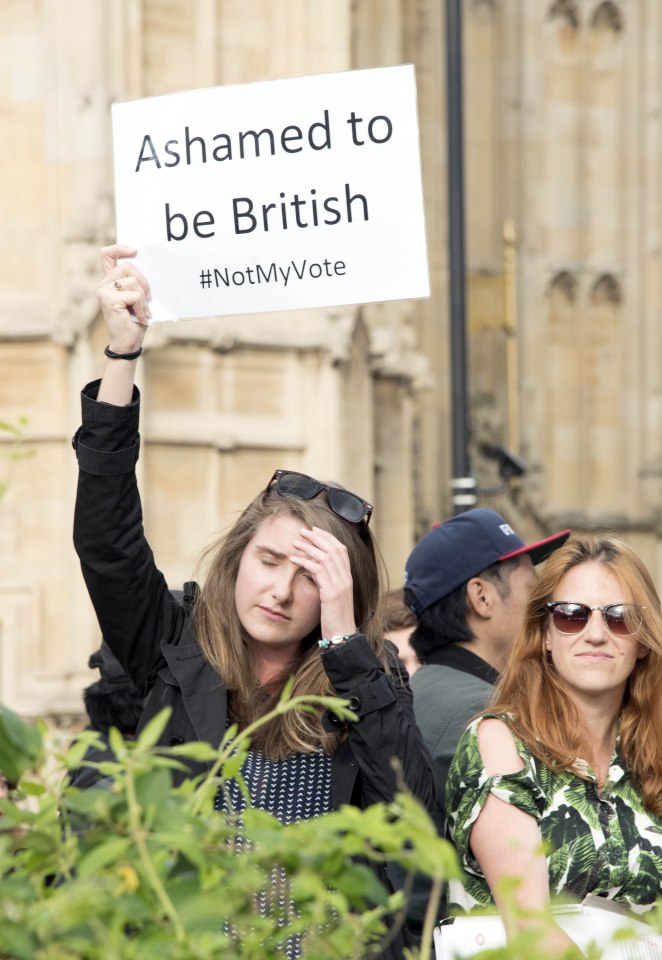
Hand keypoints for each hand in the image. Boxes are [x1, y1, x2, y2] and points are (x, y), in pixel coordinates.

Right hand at [97, 244, 150, 352]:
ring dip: (144, 299)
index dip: (119, 248)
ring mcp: (104, 291)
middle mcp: (103, 284)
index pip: (107, 255)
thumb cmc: (133, 321)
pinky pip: (135, 295)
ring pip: (134, 281)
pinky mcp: (109, 299)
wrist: (127, 343)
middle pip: (129, 267)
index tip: (134, 251)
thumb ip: (135, 282)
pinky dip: (142, 308)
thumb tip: (148, 267)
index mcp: (109, 281)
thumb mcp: (136, 298)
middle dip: (144, 283)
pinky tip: (140, 318)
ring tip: (142, 312)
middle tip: (147, 300)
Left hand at [290, 527, 356, 641]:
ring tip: (295, 542)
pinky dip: (304, 561)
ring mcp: (340, 584)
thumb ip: (326, 581)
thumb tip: (314, 569)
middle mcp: (346, 578)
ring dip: (309, 546)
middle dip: (317, 537)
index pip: (341, 549)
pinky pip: (317, 570)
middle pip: (333, 548)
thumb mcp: (332, 597)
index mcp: (348, 577)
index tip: (315, 530)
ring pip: (325, 556)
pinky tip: (293, 559)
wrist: (342, 635)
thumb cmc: (335, 619)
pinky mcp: (331, 593)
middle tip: (302, 531)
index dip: (328, 537)